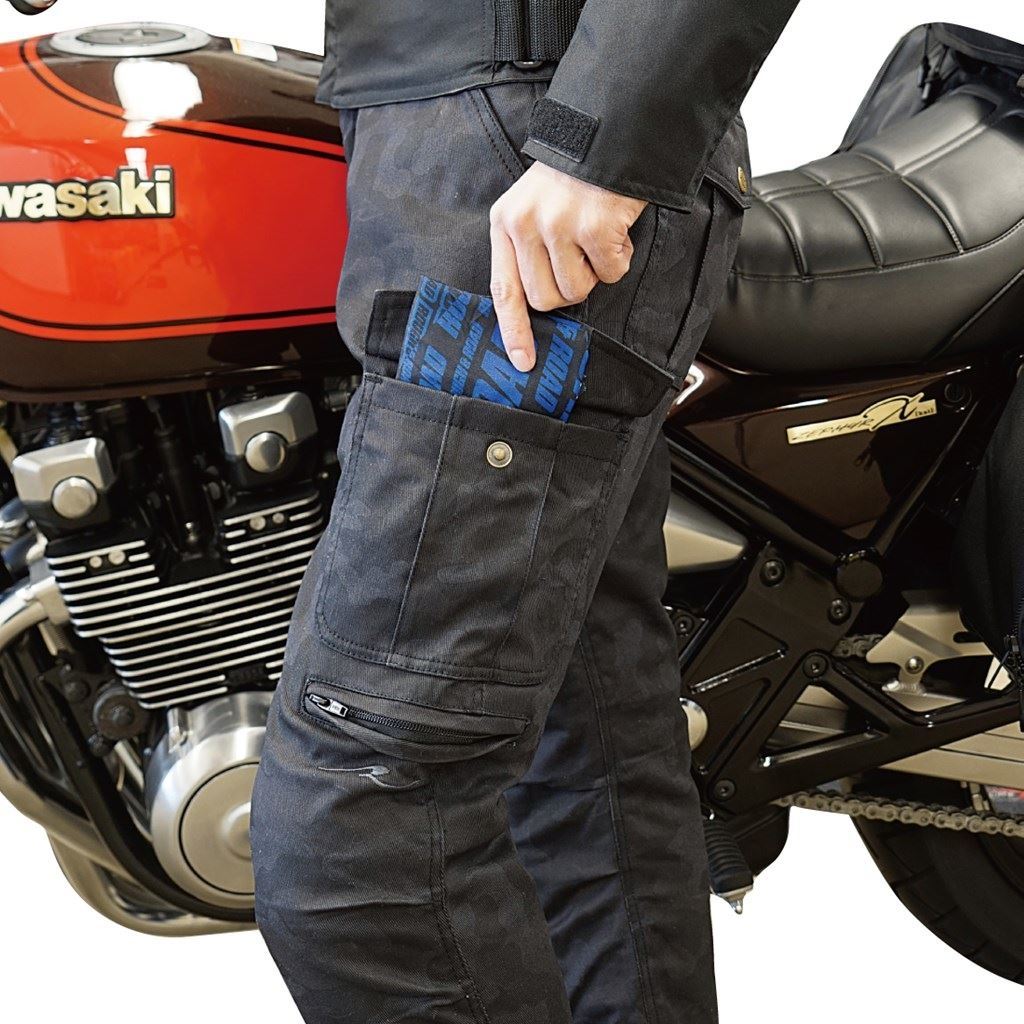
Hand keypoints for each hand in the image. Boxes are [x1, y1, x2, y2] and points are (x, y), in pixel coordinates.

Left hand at [489, 161, 647, 370]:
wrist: (611, 131)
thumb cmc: (575, 177)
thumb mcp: (534, 205)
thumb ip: (529, 249)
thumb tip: (540, 303)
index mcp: (505, 222)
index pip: (503, 288)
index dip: (514, 330)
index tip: (523, 362)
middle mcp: (525, 224)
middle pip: (545, 299)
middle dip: (569, 289)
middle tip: (581, 258)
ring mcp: (558, 225)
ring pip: (577, 290)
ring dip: (595, 273)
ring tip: (597, 237)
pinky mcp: (593, 226)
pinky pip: (610, 273)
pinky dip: (620, 259)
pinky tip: (616, 230)